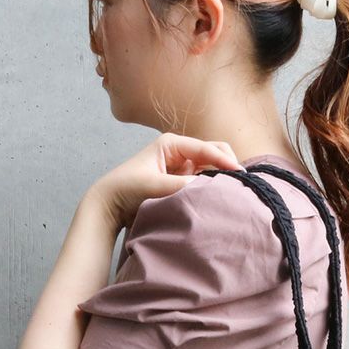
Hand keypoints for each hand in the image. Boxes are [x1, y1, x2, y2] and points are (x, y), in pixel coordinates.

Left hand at [89, 133, 241, 232]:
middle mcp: (180, 152)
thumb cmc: (126, 188)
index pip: (206, 148)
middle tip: (239, 183)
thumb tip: (207, 187)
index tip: (239, 174)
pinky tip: (220, 197)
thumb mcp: (153, 185)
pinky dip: (212, 188)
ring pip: (211, 168)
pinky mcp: (182, 182)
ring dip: (221, 177)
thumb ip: (180, 185)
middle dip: (227, 164)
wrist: (109, 204)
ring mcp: (182, 167)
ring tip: (233, 191)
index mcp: (172, 144)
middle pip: (213, 153)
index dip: (224, 160)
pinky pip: (203, 182)